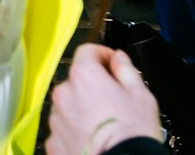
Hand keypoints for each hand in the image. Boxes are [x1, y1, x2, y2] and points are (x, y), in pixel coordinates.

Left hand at [46, 45, 162, 154]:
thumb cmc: (132, 134)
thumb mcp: (141, 95)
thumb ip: (126, 70)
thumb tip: (119, 59)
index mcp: (84, 76)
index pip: (87, 51)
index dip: (103, 56)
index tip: (113, 65)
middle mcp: (64, 95)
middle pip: (77, 81)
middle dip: (93, 87)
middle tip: (113, 102)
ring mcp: (56, 120)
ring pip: (69, 106)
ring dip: (82, 110)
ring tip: (104, 126)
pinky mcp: (54, 143)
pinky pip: (64, 130)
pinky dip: (75, 132)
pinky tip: (93, 140)